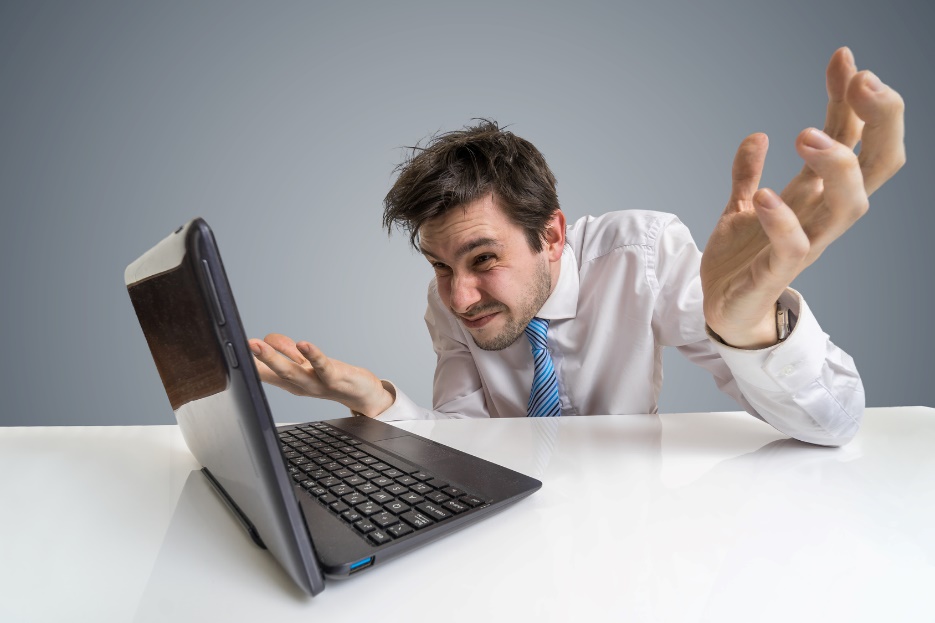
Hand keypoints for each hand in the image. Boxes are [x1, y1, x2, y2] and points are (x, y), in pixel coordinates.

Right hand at [248, 334, 394, 417]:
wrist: (362, 395)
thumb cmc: (329, 377)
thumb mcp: (303, 364)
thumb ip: (285, 351)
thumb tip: (266, 340)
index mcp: (289, 382)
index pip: (262, 371)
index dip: (246, 362)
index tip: (227, 350)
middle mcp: (298, 385)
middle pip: (273, 372)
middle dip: (255, 359)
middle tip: (239, 345)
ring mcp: (315, 383)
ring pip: (291, 370)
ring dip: (273, 358)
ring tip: (258, 343)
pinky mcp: (334, 377)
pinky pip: (321, 365)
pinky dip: (311, 354)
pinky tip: (302, 344)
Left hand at [701, 47, 904, 347]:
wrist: (721, 311)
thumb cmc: (741, 261)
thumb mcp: (741, 206)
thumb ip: (748, 173)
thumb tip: (757, 137)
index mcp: (816, 196)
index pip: (851, 140)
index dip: (852, 100)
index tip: (843, 59)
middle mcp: (821, 217)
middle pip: (876, 166)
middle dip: (880, 120)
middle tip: (862, 80)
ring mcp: (804, 245)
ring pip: (849, 205)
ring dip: (836, 165)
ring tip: (805, 134)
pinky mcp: (775, 274)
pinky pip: (794, 247)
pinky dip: (784, 222)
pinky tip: (767, 196)